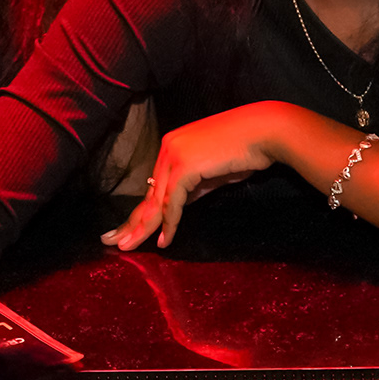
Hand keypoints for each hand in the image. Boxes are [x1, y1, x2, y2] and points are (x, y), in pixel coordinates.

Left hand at [104, 105, 288, 252]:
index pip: (154, 185)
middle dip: (132, 221)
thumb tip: (177, 206)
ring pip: (156, 200)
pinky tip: (164, 241)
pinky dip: (169, 223)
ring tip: (128, 247)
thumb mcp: (212, 172)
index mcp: (172, 146)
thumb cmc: (244, 150)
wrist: (265, 132)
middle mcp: (168, 148)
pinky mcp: (185, 166)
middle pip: (149, 194)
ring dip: (143, 227)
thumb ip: (192, 187)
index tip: (129, 229)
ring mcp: (175, 155)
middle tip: (114, 241)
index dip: (142, 211)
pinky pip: (173, 202)